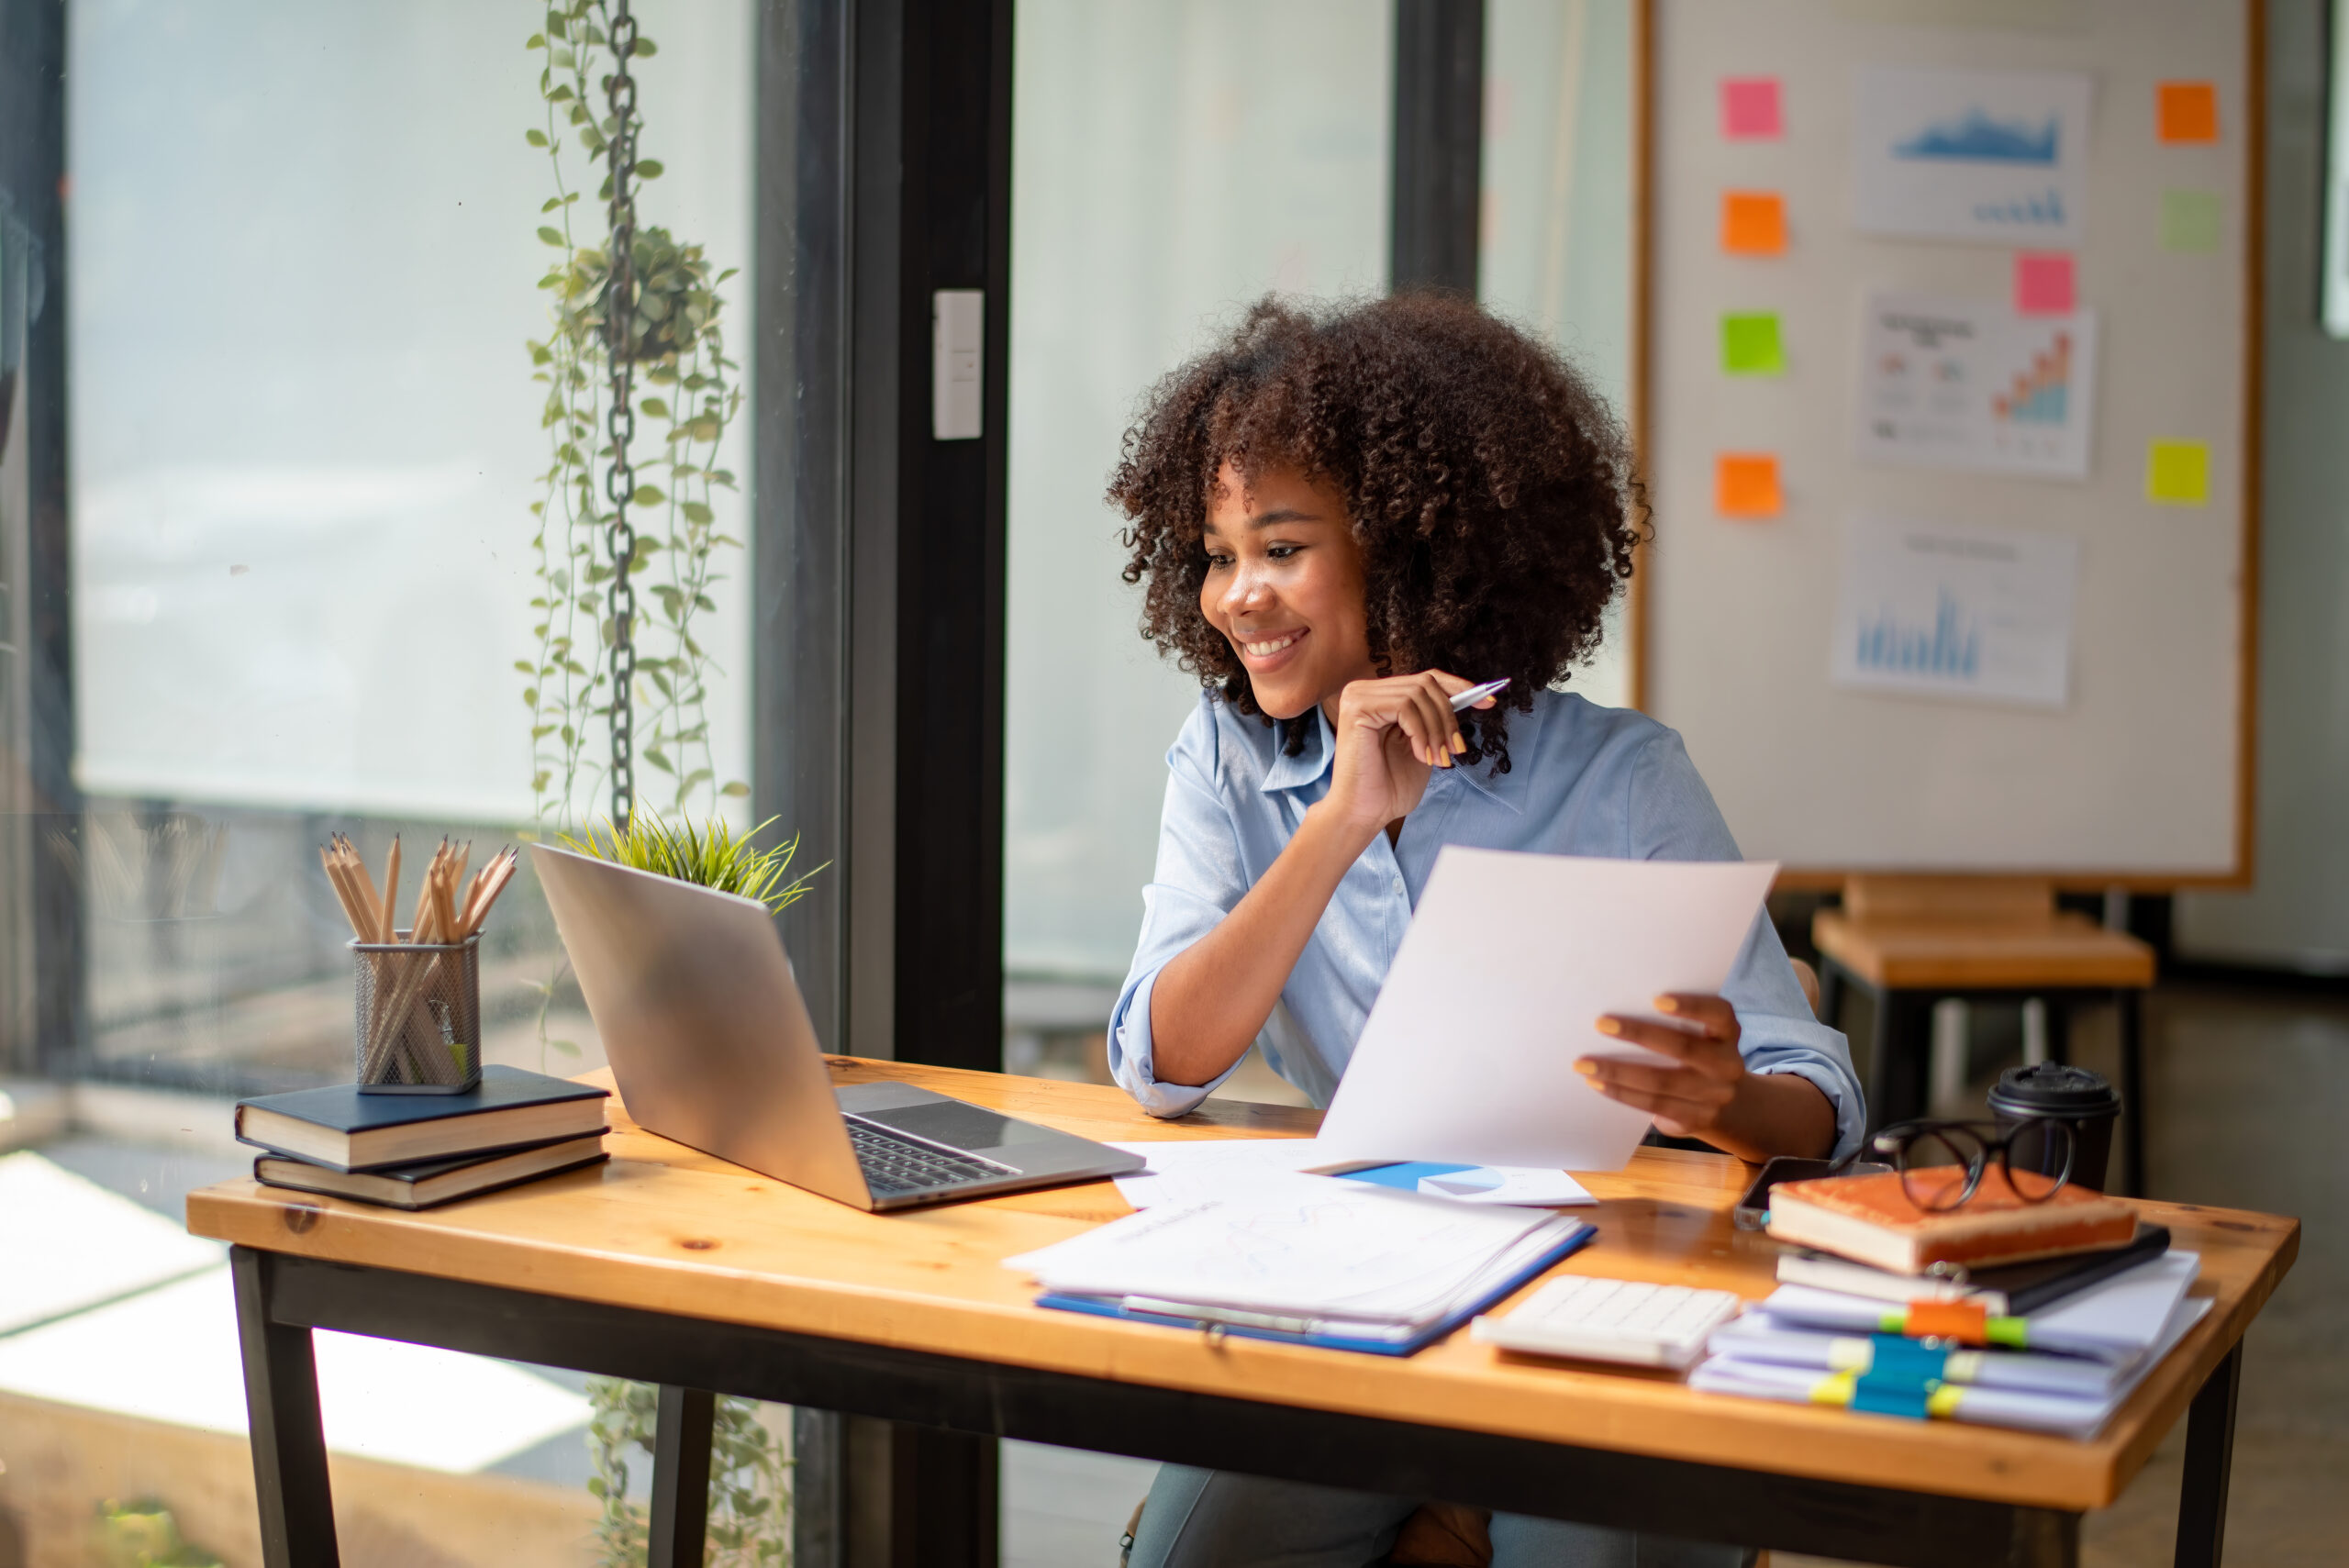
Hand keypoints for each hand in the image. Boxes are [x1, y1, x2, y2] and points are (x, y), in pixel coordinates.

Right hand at [1320, 671, 1495, 834]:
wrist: (1364, 813)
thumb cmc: (1390, 786)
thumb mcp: (1425, 745)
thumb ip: (1437, 720)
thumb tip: (1470, 697)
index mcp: (1382, 697)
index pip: (1427, 678)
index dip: (1460, 687)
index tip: (1489, 702)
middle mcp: (1366, 690)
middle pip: (1426, 683)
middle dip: (1449, 717)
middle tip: (1456, 749)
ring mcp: (1358, 696)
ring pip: (1419, 693)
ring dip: (1437, 729)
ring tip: (1438, 759)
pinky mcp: (1357, 708)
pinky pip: (1404, 706)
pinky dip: (1421, 732)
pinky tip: (1421, 756)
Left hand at [1577, 993, 1745, 1140]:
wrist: (1727, 1106)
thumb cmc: (1697, 1056)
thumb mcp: (1700, 1037)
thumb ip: (1676, 1025)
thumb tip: (1618, 1009)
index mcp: (1728, 1034)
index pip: (1719, 1014)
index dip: (1691, 1006)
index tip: (1656, 999)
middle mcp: (1727, 1064)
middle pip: (1683, 1048)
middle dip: (1638, 1033)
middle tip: (1600, 1023)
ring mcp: (1714, 1095)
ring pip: (1661, 1081)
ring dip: (1618, 1071)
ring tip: (1585, 1064)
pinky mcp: (1696, 1119)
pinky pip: (1653, 1105)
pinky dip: (1622, 1093)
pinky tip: (1598, 1084)